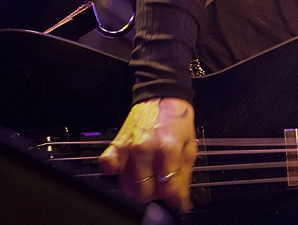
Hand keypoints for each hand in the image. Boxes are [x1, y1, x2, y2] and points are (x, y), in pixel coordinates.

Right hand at [99, 97, 196, 211]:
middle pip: (145, 192)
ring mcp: (128, 148)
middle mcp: (145, 150)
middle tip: (162, 185)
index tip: (177, 200)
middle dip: (156, 194)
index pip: (167, 187)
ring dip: (139, 187)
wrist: (162, 96)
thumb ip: (185, 174)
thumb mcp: (189, 145)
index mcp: (168, 149)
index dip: (174, 198)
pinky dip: (116, 173)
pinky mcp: (116, 145)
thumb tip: (181, 199)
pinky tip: (128, 169)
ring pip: (127, 186)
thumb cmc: (177, 119)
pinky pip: (107, 167)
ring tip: (150, 176)